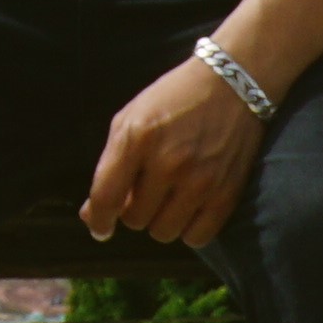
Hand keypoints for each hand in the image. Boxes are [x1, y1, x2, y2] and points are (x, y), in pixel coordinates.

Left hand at [81, 49, 270, 248]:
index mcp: (137, 138)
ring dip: (160, 220)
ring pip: (163, 232)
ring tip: (168, 196)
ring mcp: (200, 180)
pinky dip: (188, 228)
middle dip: (134, 209)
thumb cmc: (173, 100)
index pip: (106, 197)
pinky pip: (196, 237)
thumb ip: (109, 166)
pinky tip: (188, 207)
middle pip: (135, 220)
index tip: (100, 228)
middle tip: (146, 189)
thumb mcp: (130, 120)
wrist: (232, 84)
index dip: (99, 220)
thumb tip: (91, 215)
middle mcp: (168, 162)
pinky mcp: (227, 194)